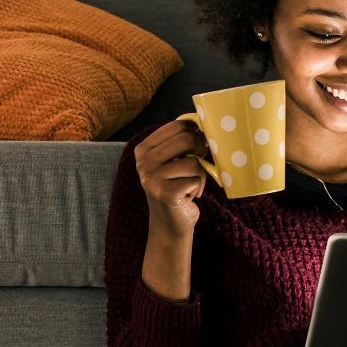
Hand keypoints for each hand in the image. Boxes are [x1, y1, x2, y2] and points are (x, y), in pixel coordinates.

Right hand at [136, 120, 211, 236]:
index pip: (177, 126)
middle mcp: (143, 162)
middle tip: (199, 163)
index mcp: (143, 149)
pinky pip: (196, 180)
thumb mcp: (172, 161)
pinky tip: (189, 196)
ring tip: (190, 185)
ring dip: (199, 175)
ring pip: (193, 162)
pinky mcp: (166, 194)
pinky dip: (199, 188)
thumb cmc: (176, 187)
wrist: (169, 224)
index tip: (198, 144)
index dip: (195, 132)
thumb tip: (203, 123)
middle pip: (186, 139)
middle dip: (200, 150)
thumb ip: (181, 142)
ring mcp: (152, 178)